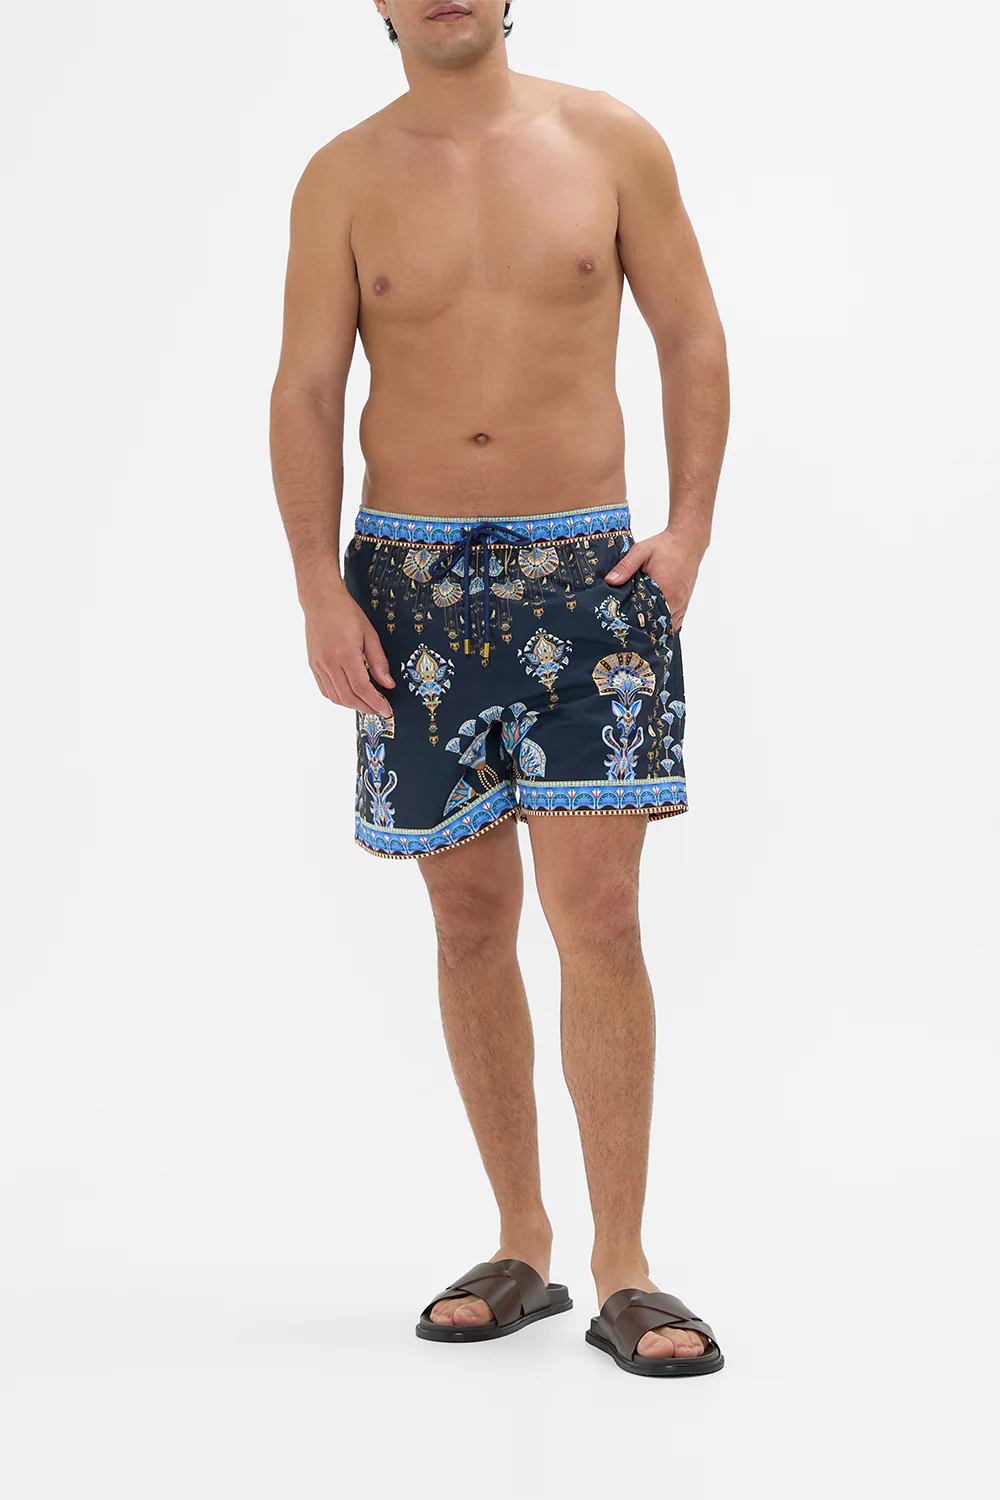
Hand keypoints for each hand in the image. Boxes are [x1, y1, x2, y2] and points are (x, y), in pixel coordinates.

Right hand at [303, 589, 394, 715]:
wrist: (321, 600)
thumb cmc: (346, 613)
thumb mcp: (370, 634)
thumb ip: (379, 662)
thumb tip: (387, 684)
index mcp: (345, 654)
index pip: (362, 688)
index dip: (375, 703)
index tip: (386, 710)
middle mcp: (329, 663)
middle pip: (348, 697)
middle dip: (366, 707)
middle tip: (379, 710)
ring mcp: (318, 665)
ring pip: (335, 696)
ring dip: (352, 705)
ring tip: (366, 704)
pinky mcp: (313, 665)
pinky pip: (325, 689)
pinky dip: (338, 697)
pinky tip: (349, 695)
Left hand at [605, 527, 706, 632]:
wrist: (688, 541)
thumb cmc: (666, 545)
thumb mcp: (641, 551)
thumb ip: (625, 566)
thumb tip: (610, 581)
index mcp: (664, 588)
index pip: (646, 614)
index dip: (633, 621)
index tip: (621, 623)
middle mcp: (675, 599)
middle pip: (656, 623)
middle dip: (642, 626)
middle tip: (627, 627)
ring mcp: (682, 603)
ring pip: (667, 625)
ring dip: (654, 626)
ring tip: (639, 628)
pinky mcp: (685, 602)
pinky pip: (676, 622)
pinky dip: (665, 625)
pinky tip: (654, 625)